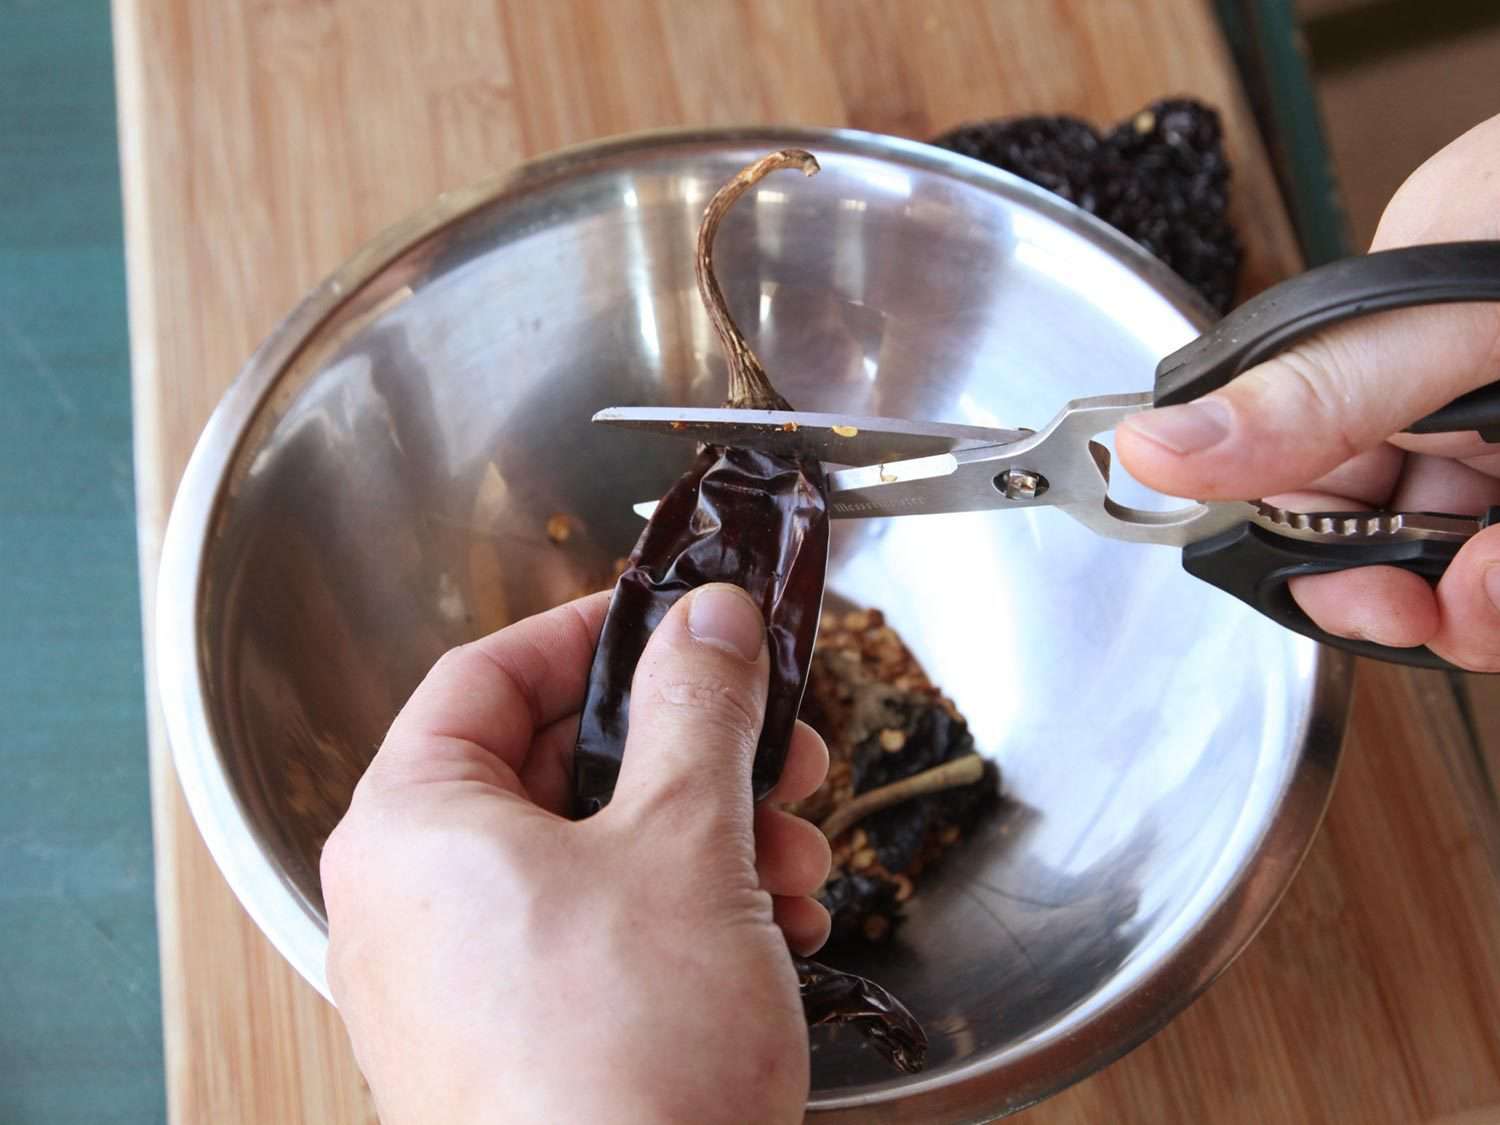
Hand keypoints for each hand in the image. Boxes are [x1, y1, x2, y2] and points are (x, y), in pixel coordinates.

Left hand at [320, 584, 832, 1123]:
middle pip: (558, 765)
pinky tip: (774, 928)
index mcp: (413, 825)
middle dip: (690, 753)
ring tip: (796, 860)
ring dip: (711, 838)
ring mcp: (461, 980)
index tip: (676, 623)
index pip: (486, 674)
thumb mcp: (685, 844)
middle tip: (775, 748)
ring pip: (595, 854)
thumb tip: (709, 620)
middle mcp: (416, 901)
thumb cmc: (625, 1064)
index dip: (592, 633)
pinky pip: (599, 936)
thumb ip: (698, 708)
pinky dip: (687, 914)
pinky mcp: (517, 1040)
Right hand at [1118, 112, 1499, 669]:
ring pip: (1470, 559)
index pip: (1295, 471)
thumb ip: (1314, 395)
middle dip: (1423, 587)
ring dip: (1490, 596)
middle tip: (1464, 605)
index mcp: (1387, 333)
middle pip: (1387, 529)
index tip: (1371, 600)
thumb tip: (1157, 446)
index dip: (1319, 554)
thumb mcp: (1457, 319)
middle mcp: (1448, 386)